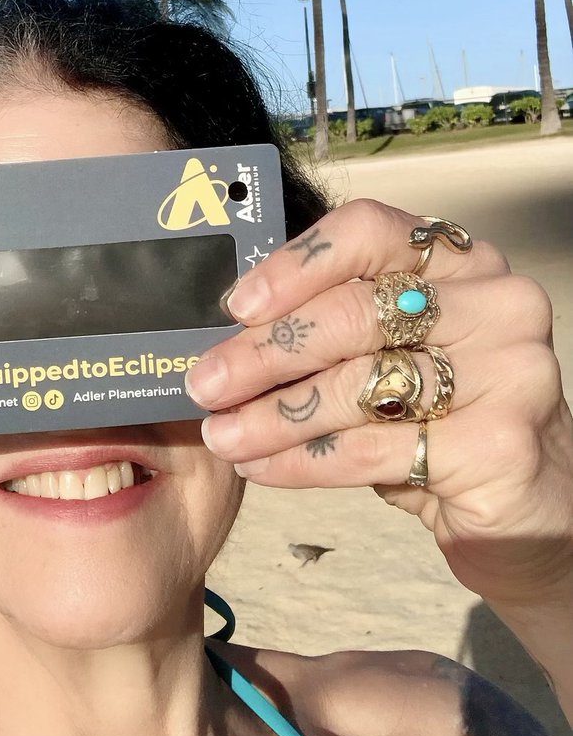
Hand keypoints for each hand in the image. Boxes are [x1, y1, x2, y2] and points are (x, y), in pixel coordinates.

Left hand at [186, 199, 572, 611]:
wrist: (530, 505)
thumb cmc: (439, 418)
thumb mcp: (393, 355)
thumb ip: (332, 329)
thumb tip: (222, 334)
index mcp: (463, 261)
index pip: (368, 229)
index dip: (293, 264)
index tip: (235, 306)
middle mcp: (497, 302)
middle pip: (352, 312)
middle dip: (263, 352)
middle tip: (205, 383)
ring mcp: (511, 371)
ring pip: (357, 385)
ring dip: (271, 415)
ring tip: (220, 435)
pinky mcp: (502, 444)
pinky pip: (372, 449)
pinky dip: (302, 461)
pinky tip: (261, 467)